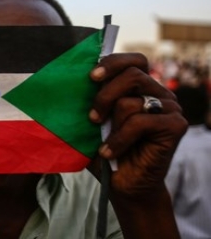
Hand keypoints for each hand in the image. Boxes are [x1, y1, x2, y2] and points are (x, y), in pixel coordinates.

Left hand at [88, 53, 186, 198]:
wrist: (124, 184)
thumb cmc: (106, 150)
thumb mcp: (94, 122)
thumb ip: (91, 100)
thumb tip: (68, 81)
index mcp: (141, 87)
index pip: (134, 60)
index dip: (113, 63)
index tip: (91, 77)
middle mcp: (158, 93)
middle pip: (132, 74)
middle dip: (105, 95)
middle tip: (92, 117)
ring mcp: (170, 108)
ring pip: (131, 101)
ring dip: (111, 124)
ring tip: (103, 143)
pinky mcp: (176, 125)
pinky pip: (140, 121)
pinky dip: (120, 139)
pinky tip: (110, 152)